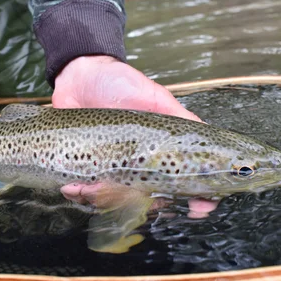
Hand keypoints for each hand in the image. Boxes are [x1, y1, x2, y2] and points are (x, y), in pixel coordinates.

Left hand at [52, 55, 219, 216]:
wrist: (80, 73)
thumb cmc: (120, 83)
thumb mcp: (155, 96)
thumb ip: (179, 116)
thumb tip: (208, 133)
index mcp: (158, 151)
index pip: (184, 180)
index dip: (197, 198)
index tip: (199, 208)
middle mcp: (137, 164)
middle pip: (149, 200)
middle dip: (144, 206)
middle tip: (137, 198)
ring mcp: (111, 168)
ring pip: (115, 201)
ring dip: (105, 200)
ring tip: (93, 188)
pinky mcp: (85, 167)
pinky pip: (84, 190)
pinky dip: (79, 192)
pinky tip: (72, 186)